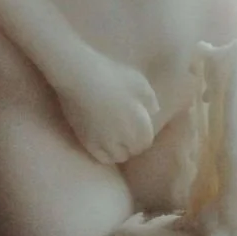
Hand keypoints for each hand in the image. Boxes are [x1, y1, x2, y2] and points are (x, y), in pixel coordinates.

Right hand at [58, 51, 160, 166]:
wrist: (82, 79)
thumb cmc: (114, 77)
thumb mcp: (140, 83)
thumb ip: (150, 100)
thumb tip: (154, 111)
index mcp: (139, 125)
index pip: (145, 142)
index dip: (142, 136)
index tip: (137, 128)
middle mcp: (124, 139)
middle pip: (132, 151)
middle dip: (132, 144)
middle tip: (126, 131)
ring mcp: (105, 143)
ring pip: (117, 157)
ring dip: (119, 150)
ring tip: (115, 137)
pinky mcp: (88, 142)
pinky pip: (101, 157)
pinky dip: (105, 152)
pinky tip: (103, 141)